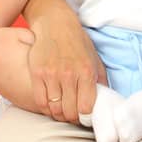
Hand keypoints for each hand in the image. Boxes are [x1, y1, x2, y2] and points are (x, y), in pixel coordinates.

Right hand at [26, 0, 105, 122]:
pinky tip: (50, 103)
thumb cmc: (77, 42)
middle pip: (69, 112)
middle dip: (72, 118)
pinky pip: (40, 101)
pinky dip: (45, 108)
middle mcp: (69, 74)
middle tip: (72, 115)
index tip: (84, 115)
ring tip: (61, 110)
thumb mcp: (94, 58)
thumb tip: (105, 101)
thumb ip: (100, 80)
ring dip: (59, 114)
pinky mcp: (37, 73)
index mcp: (86, 72)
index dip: (85, 117)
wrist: (55, 23)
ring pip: (54, 109)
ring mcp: (51, 74)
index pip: (86, 108)